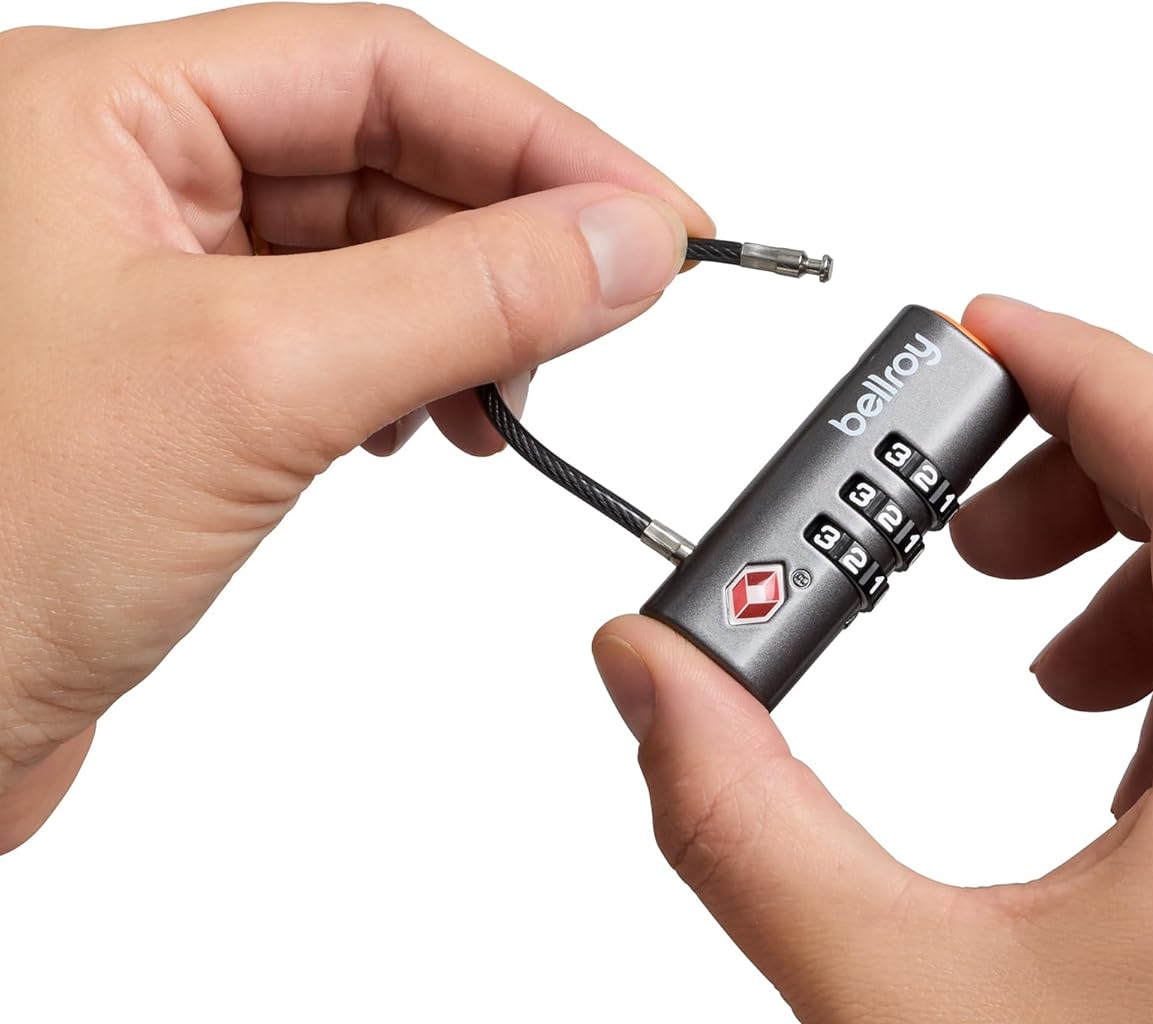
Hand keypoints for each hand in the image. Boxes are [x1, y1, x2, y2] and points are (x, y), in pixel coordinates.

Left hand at [0, 3, 709, 848]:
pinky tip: (431, 426)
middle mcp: (122, 183)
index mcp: (98, 115)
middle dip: (508, 237)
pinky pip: (339, 339)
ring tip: (509, 396)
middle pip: (383, 155)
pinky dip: (413, 376)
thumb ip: (462, 296)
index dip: (538, 139)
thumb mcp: (259, 385)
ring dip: (468, 316)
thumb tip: (620, 241)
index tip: (654, 219)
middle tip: (610, 309)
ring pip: (369, 254)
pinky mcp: (184, 389)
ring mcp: (153, 289)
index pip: (378, 69)